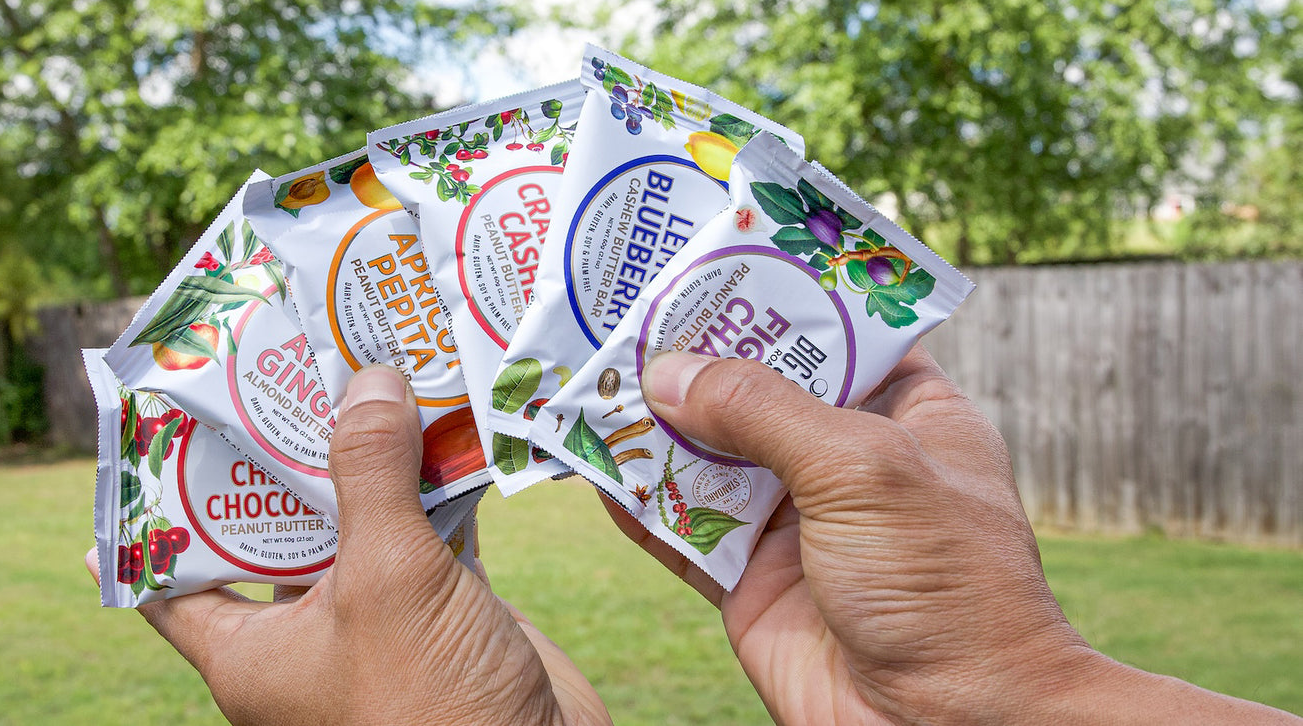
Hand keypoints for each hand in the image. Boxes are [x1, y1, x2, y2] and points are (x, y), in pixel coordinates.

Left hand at [86, 365, 609, 725]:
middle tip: (282, 367)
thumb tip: (369, 382)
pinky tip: (449, 417)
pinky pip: (430, 526)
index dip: (155, 510)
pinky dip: (440, 477)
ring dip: (373, 453)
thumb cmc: (432, 704)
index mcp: (251, 652)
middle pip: (277, 524)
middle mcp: (306, 633)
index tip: (154, 436)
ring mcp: (378, 616)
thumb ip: (372, 475)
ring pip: (360, 518)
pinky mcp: (444, 604)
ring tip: (370, 369)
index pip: (171, 576)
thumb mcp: (387, 579)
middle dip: (287, 448)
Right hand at [615, 346, 1298, 723]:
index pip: (833, 330)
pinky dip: (633, 501)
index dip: (772, 293)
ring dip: (650, 424)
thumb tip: (666, 373)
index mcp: (904, 413)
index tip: (704, 257)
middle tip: (621, 309)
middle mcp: (846, 459)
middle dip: (692, 356)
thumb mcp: (861, 469)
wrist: (943, 725)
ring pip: (706, 455)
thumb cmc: (946, 586)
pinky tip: (589, 465)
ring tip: (584, 373)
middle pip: (755, 388)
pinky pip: (678, 529)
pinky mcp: (747, 580)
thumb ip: (762, 412)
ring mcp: (792, 520)